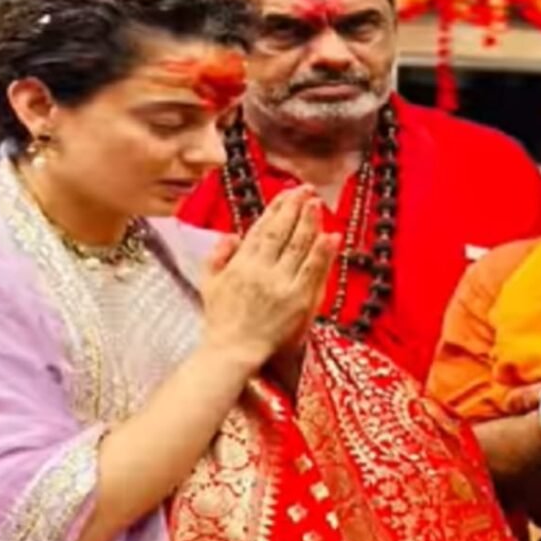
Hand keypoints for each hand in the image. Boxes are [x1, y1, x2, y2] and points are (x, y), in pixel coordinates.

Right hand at [200, 186, 339, 369]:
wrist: (232, 351)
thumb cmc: (221, 320)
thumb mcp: (209, 283)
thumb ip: (217, 256)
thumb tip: (231, 234)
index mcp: (240, 264)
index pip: (261, 228)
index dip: (276, 208)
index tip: (288, 192)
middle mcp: (260, 270)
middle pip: (282, 232)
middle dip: (295, 207)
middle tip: (306, 189)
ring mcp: (280, 285)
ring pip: (298, 246)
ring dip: (309, 222)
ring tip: (317, 203)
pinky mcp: (297, 301)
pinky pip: (312, 271)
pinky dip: (322, 252)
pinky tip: (331, 235)